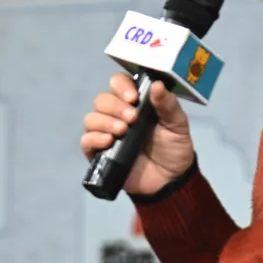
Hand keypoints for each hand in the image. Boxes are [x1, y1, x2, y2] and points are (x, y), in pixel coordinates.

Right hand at [81, 72, 194, 195]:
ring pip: (91, 118)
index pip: (117, 83)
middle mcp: (116, 114)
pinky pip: (86, 141)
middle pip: (102, 100)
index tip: (133, 98)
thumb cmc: (173, 147)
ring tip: (123, 131)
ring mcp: (105, 133)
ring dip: (105, 121)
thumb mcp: (177, 124)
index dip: (121, 86)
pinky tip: (108, 141)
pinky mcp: (98, 153)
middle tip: (133, 118)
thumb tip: (157, 84)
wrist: (170, 180)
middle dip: (115, 107)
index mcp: (133, 102)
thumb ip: (168, 105)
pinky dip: (94, 138)